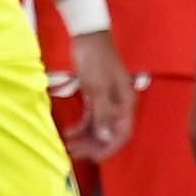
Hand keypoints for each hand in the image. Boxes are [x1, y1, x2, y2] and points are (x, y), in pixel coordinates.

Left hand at [63, 35, 132, 161]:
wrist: (88, 37)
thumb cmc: (96, 60)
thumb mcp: (98, 88)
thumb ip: (103, 114)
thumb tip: (107, 137)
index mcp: (126, 104)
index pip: (122, 133)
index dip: (109, 148)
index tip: (93, 158)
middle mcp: (120, 105)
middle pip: (109, 133)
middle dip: (93, 145)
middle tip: (75, 153)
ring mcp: (108, 101)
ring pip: (99, 126)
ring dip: (85, 138)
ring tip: (69, 146)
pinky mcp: (96, 96)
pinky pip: (91, 117)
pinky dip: (81, 126)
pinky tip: (69, 132)